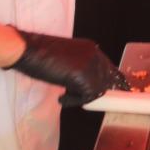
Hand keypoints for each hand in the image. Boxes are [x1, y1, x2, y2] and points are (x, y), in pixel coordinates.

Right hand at [7, 29, 129, 108]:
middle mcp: (95, 55)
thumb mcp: (66, 57)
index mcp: (91, 48)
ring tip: (64, 95)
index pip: (110, 67)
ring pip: (97, 90)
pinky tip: (61, 98)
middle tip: (85, 98)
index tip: (123, 90)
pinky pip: (86, 97)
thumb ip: (80, 66)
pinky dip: (72, 100)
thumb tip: (86, 83)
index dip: (115, 80)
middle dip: (99, 91)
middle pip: (108, 80)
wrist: (27, 49)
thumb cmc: (38, 53)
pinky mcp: (83, 77)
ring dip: (81, 96)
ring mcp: (91, 65)